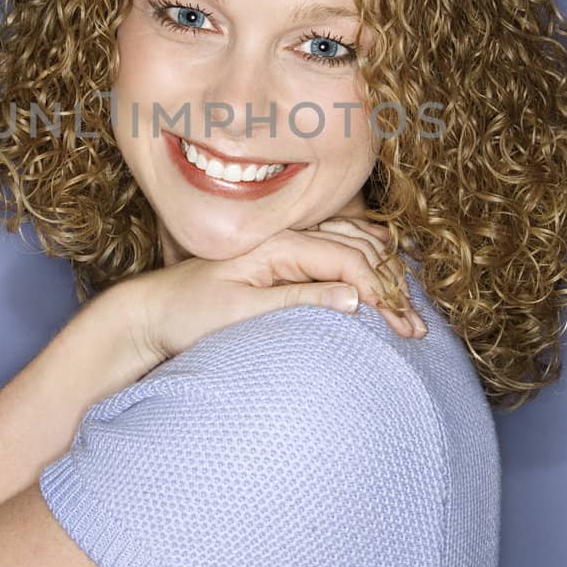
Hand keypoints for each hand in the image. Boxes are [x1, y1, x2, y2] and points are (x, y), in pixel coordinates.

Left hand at [123, 215, 425, 366]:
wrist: (151, 312)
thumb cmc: (188, 314)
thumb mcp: (241, 312)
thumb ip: (298, 300)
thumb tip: (355, 299)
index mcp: (279, 245)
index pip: (348, 261)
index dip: (380, 292)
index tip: (399, 326)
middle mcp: (288, 237)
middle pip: (360, 249)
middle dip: (393, 286)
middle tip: (414, 329)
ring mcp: (288, 245)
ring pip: (355, 246)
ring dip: (386, 276)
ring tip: (407, 314)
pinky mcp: (286, 259)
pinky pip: (340, 250)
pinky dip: (369, 265)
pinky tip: (384, 280)